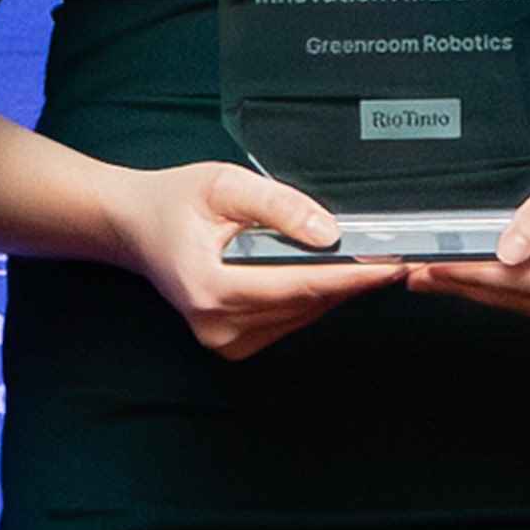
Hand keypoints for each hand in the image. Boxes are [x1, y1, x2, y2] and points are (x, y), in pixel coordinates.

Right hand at [101, 162, 400, 358]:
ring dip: (334, 289)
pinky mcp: (231, 345)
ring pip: (301, 316)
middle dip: (350, 280)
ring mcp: (222, 341)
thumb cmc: (175, 202)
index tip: (390, 265)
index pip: (296, 287)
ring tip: (365, 260)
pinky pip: (288, 321)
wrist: (135, 227)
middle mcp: (216, 325)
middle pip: (304, 304)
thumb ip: (278, 206)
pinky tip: (324, 274)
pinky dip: (311, 298)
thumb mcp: (224, 184)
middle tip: (394, 255)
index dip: (349, 276)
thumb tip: (329, 234)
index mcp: (210, 288)